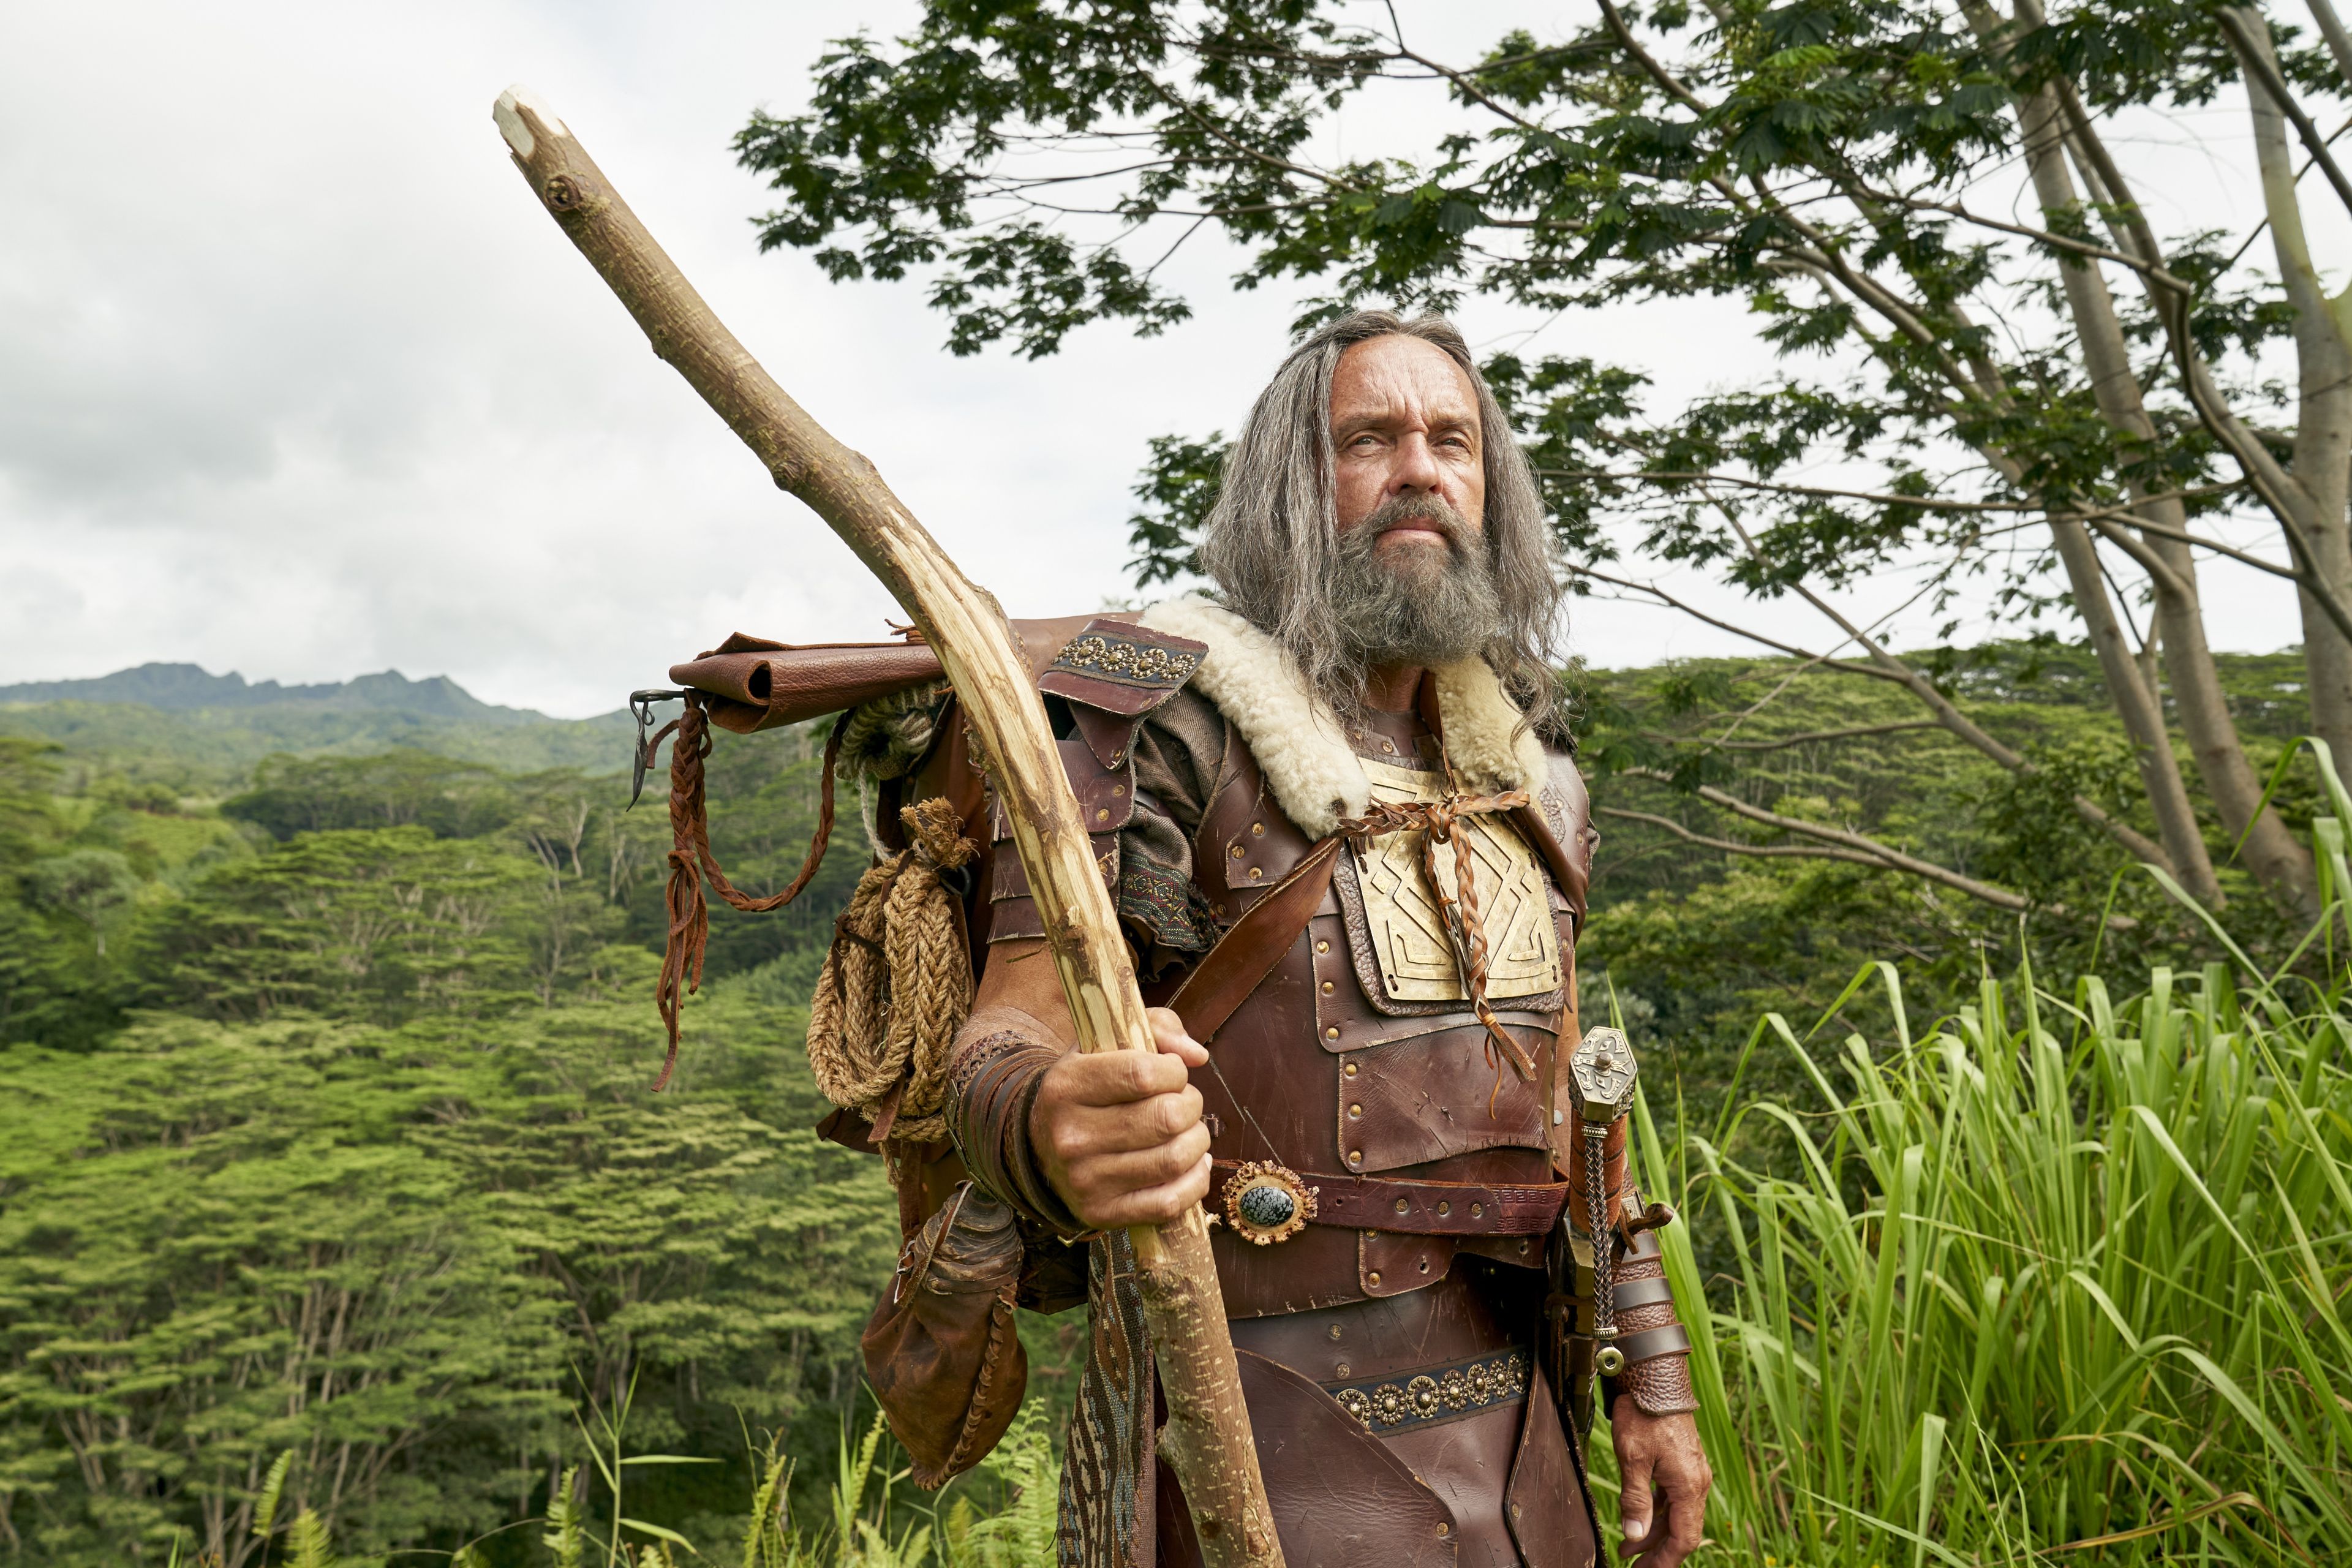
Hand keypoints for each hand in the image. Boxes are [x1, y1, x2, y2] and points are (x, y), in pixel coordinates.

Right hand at [1029, 1008, 1211, 1228]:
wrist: (1040, 1144)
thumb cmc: (1090, 1086)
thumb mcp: (1107, 1043)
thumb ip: (1157, 1030)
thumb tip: (1198, 1056)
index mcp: (1067, 1085)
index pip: (1142, 1074)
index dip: (1174, 1071)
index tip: (1173, 1072)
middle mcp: (1070, 1135)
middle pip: (1165, 1118)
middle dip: (1190, 1105)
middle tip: (1183, 1103)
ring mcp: (1084, 1179)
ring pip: (1174, 1159)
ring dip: (1198, 1141)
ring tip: (1189, 1131)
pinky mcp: (1101, 1213)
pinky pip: (1169, 1203)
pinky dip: (1195, 1181)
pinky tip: (1192, 1164)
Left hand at [1612, 1397, 1710, 1566]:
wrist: (1656, 1379)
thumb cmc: (1643, 1414)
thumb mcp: (1632, 1457)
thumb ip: (1635, 1499)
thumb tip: (1634, 1537)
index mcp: (1688, 1486)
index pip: (1683, 1539)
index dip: (1664, 1561)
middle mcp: (1697, 1483)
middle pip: (1682, 1531)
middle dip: (1658, 1553)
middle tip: (1634, 1567)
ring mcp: (1692, 1473)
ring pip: (1677, 1516)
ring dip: (1654, 1534)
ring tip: (1627, 1549)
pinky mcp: (1683, 1464)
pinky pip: (1674, 1499)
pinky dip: (1657, 1513)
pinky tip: (1639, 1520)